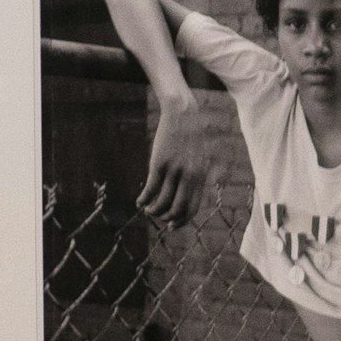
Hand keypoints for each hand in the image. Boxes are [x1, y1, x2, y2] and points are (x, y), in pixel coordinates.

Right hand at [138, 93, 212, 225]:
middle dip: (167, 218)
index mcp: (201, 177)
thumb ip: (196, 176)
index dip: (182, 220)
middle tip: (159, 219)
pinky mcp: (159, 164)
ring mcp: (174, 171)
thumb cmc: (192, 136)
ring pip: (162, 201)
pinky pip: (151, 189)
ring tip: (148, 210)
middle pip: (178, 209)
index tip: (173, 225)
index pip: (193, 208)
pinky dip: (144, 199)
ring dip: (153, 210)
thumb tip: (188, 196)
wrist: (183, 115)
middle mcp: (189, 177)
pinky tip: (139, 202)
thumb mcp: (200, 158)